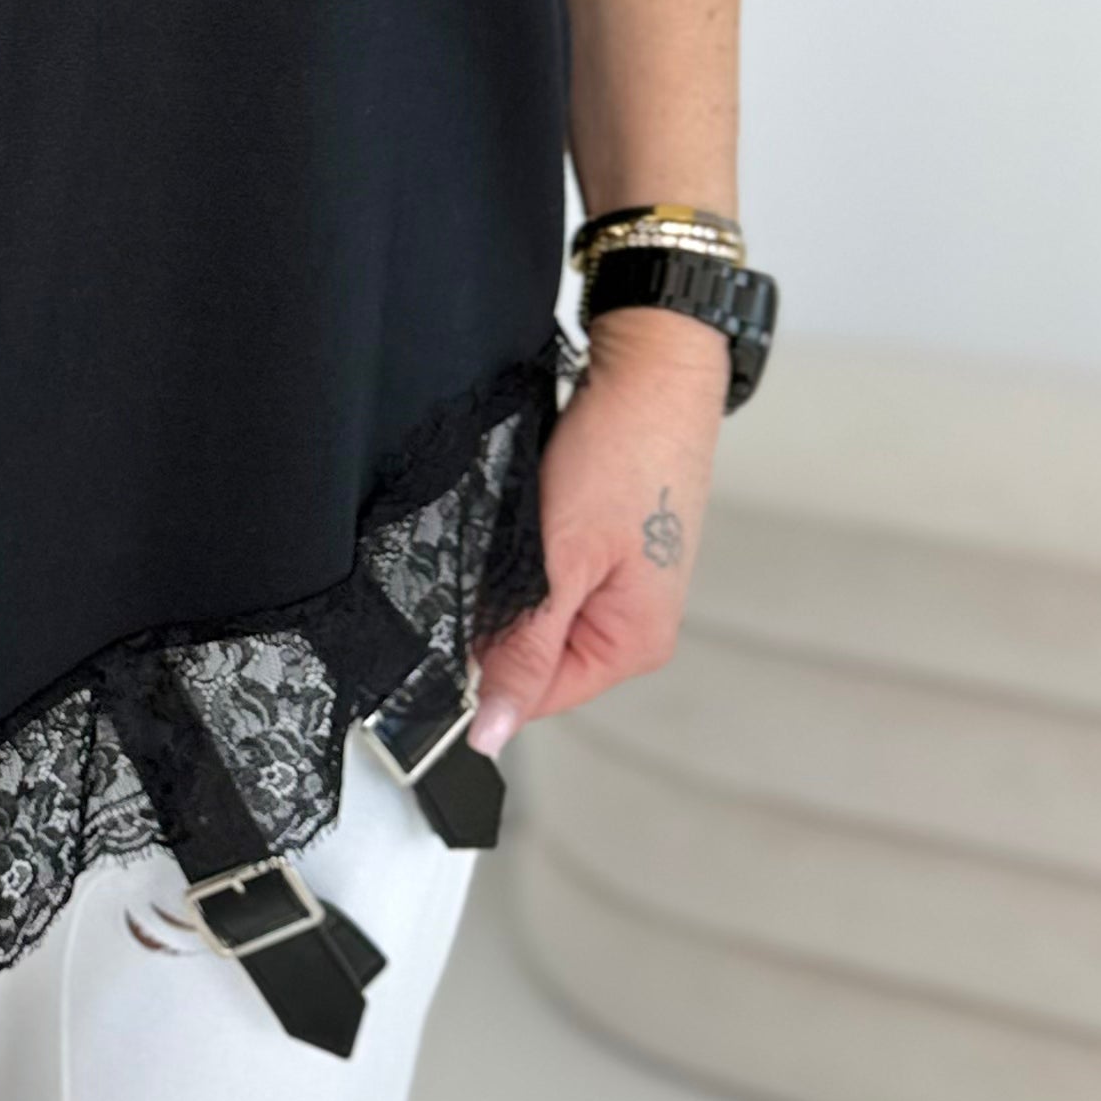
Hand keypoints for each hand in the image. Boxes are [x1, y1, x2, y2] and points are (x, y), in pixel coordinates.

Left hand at [468, 312, 726, 752]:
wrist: (650, 370)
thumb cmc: (625, 455)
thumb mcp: (562, 561)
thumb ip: (528, 649)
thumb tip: (492, 730)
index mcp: (635, 643)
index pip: (536, 698)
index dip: (483, 674)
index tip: (450, 631)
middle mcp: (632, 623)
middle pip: (534, 656)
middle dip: (496, 619)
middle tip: (489, 562)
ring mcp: (619, 583)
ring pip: (533, 611)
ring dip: (508, 581)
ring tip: (514, 534)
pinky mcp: (603, 547)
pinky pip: (544, 574)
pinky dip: (522, 552)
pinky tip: (522, 520)